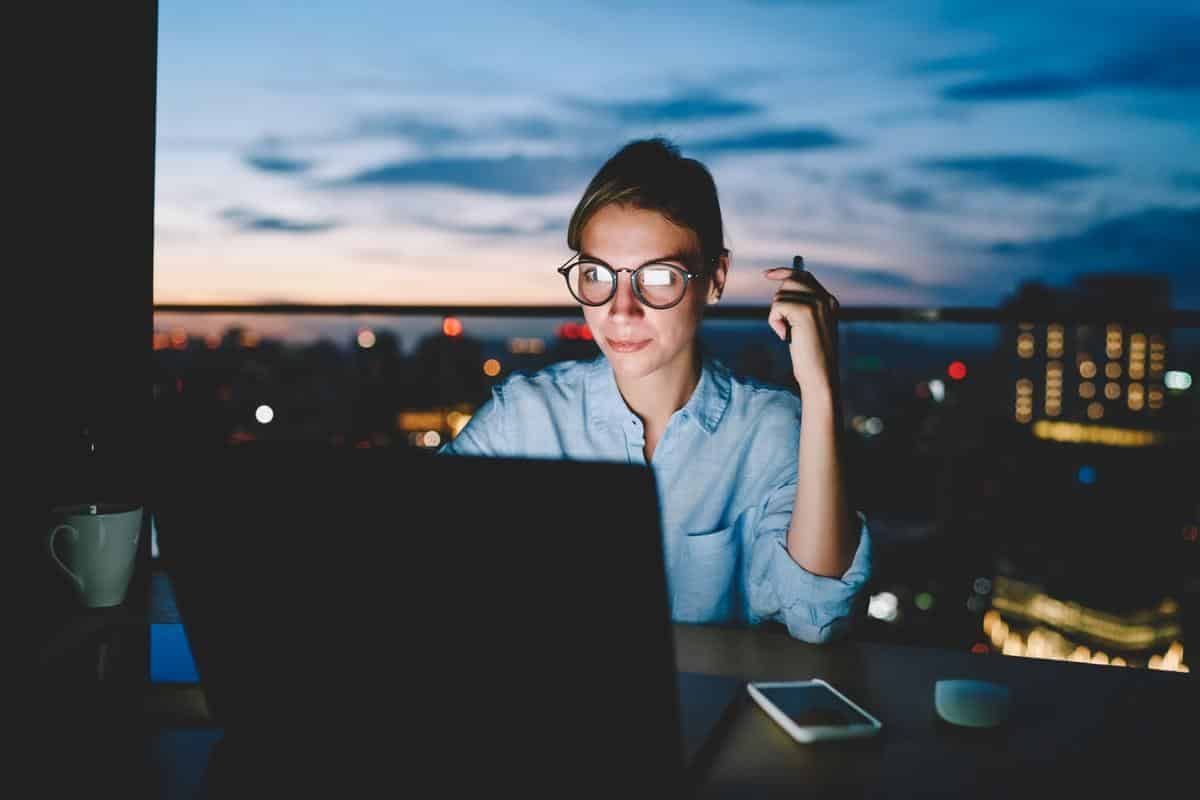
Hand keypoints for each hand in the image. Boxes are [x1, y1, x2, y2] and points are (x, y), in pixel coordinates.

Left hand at [764, 266, 839, 395]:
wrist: (820, 375)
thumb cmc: (811, 357)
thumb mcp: (808, 328)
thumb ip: (801, 308)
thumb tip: (781, 289)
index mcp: (829, 301)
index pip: (804, 276)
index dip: (784, 272)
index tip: (766, 275)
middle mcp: (826, 298)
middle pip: (790, 281)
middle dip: (779, 301)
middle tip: (783, 324)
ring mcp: (818, 303)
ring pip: (781, 294)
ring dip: (776, 315)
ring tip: (787, 333)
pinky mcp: (806, 310)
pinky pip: (777, 306)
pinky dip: (774, 321)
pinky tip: (785, 336)